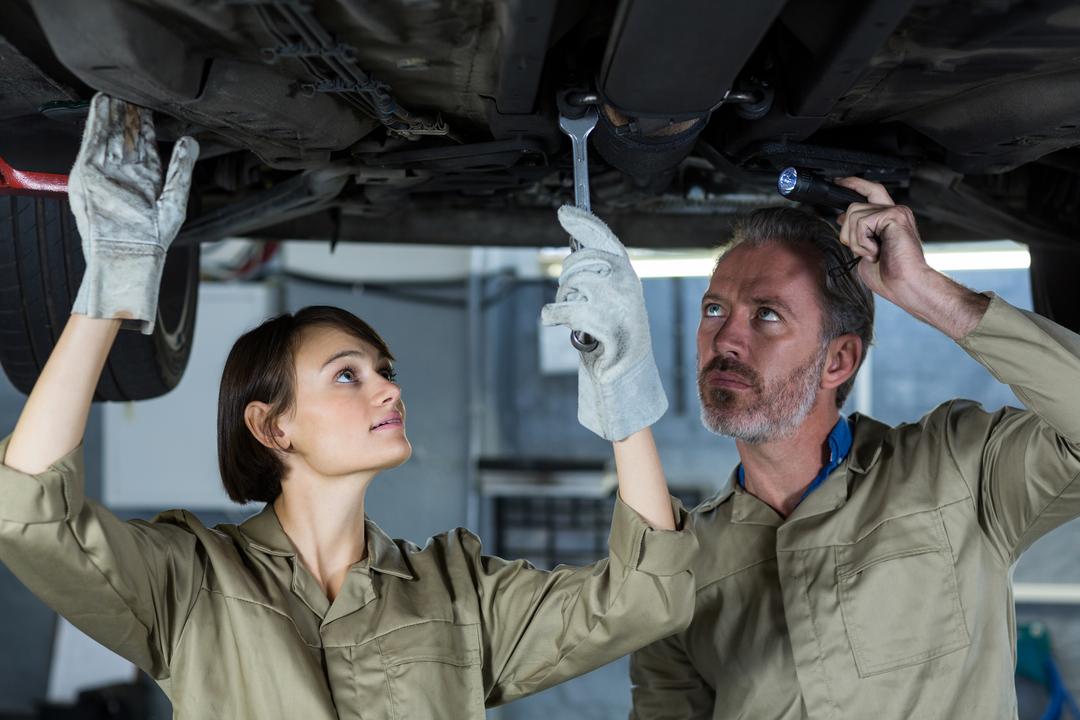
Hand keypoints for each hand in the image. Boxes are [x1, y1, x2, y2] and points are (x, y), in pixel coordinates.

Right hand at [68, 93, 198, 333]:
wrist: (129, 253)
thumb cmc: (154, 236)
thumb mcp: (175, 197)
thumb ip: (182, 167)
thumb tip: (191, 140)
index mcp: (147, 180)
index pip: (146, 145)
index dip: (146, 125)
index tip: (149, 104)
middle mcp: (126, 174)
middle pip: (125, 136)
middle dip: (127, 114)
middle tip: (129, 90)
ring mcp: (107, 173)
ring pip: (109, 136)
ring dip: (111, 113)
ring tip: (114, 90)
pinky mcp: (90, 174)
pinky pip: (93, 143)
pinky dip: (96, 123)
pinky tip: (100, 105)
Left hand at [541, 206, 667, 440]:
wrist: (627, 372)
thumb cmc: (612, 334)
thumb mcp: (606, 298)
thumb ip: (594, 272)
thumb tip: (572, 239)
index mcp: (626, 273)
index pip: (604, 238)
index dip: (583, 223)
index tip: (563, 211)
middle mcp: (625, 281)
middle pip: (578, 263)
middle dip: (566, 280)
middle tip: (570, 299)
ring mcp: (616, 300)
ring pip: (569, 286)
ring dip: (563, 301)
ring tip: (575, 318)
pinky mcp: (604, 321)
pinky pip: (564, 309)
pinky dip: (553, 315)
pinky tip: (554, 320)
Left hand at [836, 176, 989, 338]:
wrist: (906, 285)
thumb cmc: (889, 276)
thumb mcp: (864, 251)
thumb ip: (856, 234)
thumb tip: (841, 217)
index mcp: (889, 219)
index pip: (871, 191)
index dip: (854, 184)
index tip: (839, 181)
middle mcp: (894, 212)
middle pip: (853, 206)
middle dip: (847, 232)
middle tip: (862, 251)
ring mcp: (896, 212)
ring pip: (854, 214)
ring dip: (855, 240)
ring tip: (872, 253)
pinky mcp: (895, 215)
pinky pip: (862, 222)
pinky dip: (862, 242)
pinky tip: (876, 252)